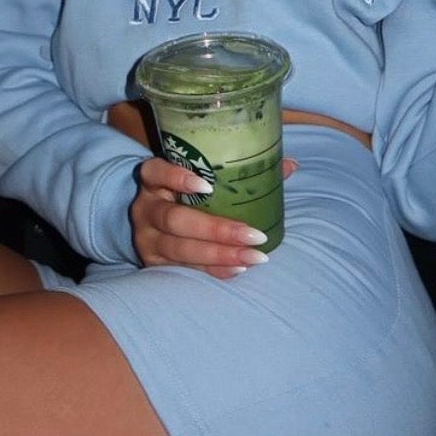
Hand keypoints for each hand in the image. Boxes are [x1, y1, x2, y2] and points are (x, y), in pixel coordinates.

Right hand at [130, 153, 296, 278]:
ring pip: (180, 250)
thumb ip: (240, 172)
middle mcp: (145, 210)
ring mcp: (147, 240)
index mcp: (153, 181)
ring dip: (220, 255)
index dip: (177, 177)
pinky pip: (186, 270)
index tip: (208, 184)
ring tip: (255, 257)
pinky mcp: (155, 265)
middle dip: (217, 230)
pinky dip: (215, 270)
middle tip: (254, 235)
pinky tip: (239, 267)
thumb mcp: (202, 180)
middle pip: (174, 219)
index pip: (155, 172)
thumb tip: (289, 165)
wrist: (156, 227)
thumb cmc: (188, 196)